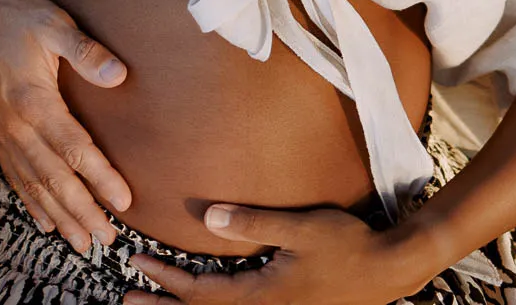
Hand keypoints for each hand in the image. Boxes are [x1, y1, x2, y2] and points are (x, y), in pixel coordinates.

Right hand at [0, 0, 132, 253]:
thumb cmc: (15, 18)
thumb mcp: (54, 24)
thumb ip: (86, 51)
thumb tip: (119, 76)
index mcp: (35, 102)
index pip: (74, 149)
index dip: (100, 178)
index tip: (124, 202)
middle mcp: (17, 127)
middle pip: (55, 179)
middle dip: (82, 212)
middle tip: (107, 240)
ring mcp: (4, 134)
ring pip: (35, 185)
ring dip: (60, 216)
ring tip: (81, 244)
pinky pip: (14, 177)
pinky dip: (31, 203)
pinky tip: (46, 221)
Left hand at [123, 204, 433, 304]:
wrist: (389, 271)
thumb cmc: (348, 245)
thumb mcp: (301, 228)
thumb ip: (253, 223)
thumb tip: (208, 218)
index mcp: (262, 296)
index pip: (201, 293)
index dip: (166, 280)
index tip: (137, 264)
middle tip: (126, 300)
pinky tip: (209, 303)